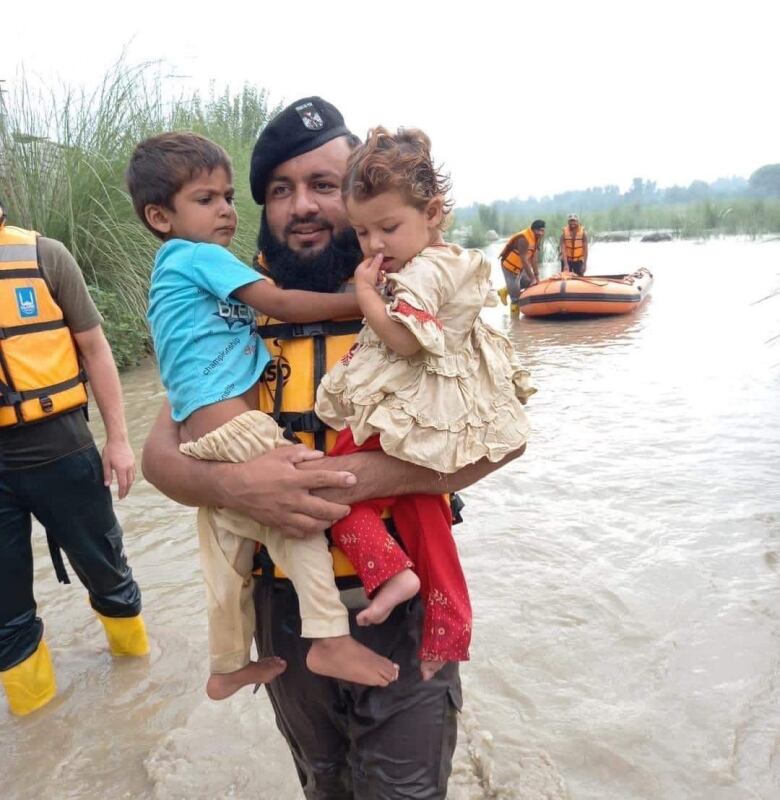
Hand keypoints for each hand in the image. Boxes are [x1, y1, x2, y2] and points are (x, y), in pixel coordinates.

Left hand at [102, 438, 135, 498]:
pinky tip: (128, 479)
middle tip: (123, 496)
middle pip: (130, 483)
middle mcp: (129, 467)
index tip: (120, 497)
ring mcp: (132, 464)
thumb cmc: (110, 450)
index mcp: (121, 469)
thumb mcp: (105, 463)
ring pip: (133, 478)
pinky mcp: (133, 460)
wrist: (118, 438)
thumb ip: (107, 474)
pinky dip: (131, 478)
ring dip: (129, 485)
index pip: (123, 484)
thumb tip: (107, 485)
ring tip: (126, 489)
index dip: (122, 492)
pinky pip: (134, 472)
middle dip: (127, 490)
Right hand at [224, 445, 354, 537]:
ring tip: (333, 518)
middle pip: (322, 508)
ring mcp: (284, 514)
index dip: (340, 479)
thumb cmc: (259, 467)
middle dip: (339, 510)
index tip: (353, 479)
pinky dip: (309, 532)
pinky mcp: (277, 524)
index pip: (322, 479)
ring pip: (312, 525)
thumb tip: (321, 455)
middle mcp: (291, 499)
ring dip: (327, 523)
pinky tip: (315, 526)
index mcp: (293, 479)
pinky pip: (298, 533)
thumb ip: (301, 453)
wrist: (236, 487)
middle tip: (347, 507)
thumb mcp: (280, 454)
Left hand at [354, 254, 383, 290]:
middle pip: (370, 265)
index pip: (369, 259)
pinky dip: (376, 277)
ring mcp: (361, 277)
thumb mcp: (373, 270)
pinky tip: (379, 280)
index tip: (384, 259)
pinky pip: (371, 277)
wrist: (364, 294)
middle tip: (384, 267)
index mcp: (360, 266)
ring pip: (371, 271)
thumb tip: (380, 253)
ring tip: (381, 275)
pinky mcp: (364, 282)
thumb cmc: (368, 281)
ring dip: (377, 272)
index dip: (376, 258)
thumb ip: (376, 262)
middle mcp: (360, 270)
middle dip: (377, 266)